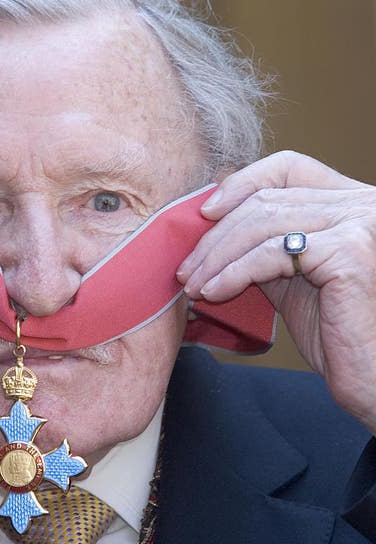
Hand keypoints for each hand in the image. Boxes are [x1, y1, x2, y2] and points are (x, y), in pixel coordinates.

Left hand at [177, 150, 375, 433]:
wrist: (371, 376)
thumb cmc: (335, 332)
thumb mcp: (293, 275)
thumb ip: (265, 243)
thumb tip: (213, 222)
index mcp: (350, 201)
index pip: (289, 167)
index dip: (242, 183)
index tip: (205, 212)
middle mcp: (362, 202)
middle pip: (266, 200)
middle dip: (215, 235)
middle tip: (186, 267)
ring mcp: (359, 222)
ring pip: (263, 224)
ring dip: (216, 257)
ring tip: (193, 284)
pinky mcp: (350, 251)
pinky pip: (271, 253)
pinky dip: (233, 272)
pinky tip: (213, 291)